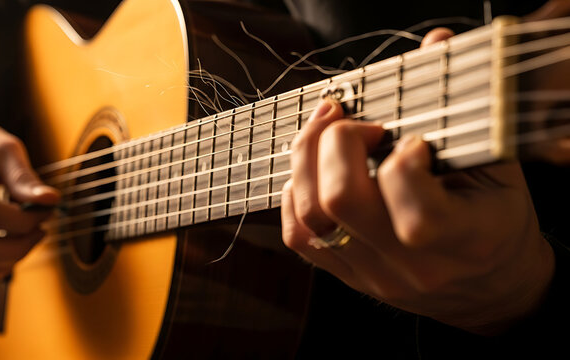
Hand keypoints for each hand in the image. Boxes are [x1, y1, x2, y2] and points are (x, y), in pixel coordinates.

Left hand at [280, 28, 555, 335]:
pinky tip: (314, 171)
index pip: (417, 215)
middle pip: (342, 202)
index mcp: (466, 239)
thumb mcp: (497, 168)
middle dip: (336, 142)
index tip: (413, 140)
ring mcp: (374, 275)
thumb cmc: (494, 220)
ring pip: (311, 216)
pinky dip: (295, 193)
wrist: (485, 286)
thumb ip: (464, 110)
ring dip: (307, 159)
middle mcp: (413, 266)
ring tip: (328, 132)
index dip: (402, 163)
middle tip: (356, 123)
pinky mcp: (346, 276)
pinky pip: (298, 236)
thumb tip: (436, 43)